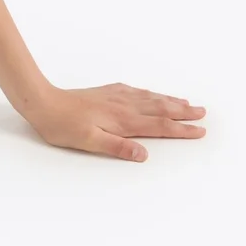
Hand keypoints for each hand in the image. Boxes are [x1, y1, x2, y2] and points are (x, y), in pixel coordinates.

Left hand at [20, 82, 206, 161]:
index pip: (158, 125)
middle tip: (203, 112)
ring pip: (149, 98)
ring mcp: (114, 97)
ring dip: (169, 100)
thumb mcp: (88, 142)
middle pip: (159, 108)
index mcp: (122, 120)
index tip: (200, 131)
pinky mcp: (105, 92)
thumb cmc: (62, 125)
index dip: (181, 129)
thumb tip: (143, 154)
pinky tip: (150, 93)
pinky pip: (134, 91)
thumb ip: (117, 147)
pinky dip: (148, 93)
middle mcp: (122, 106)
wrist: (42, 101)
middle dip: (182, 111)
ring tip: (186, 102)